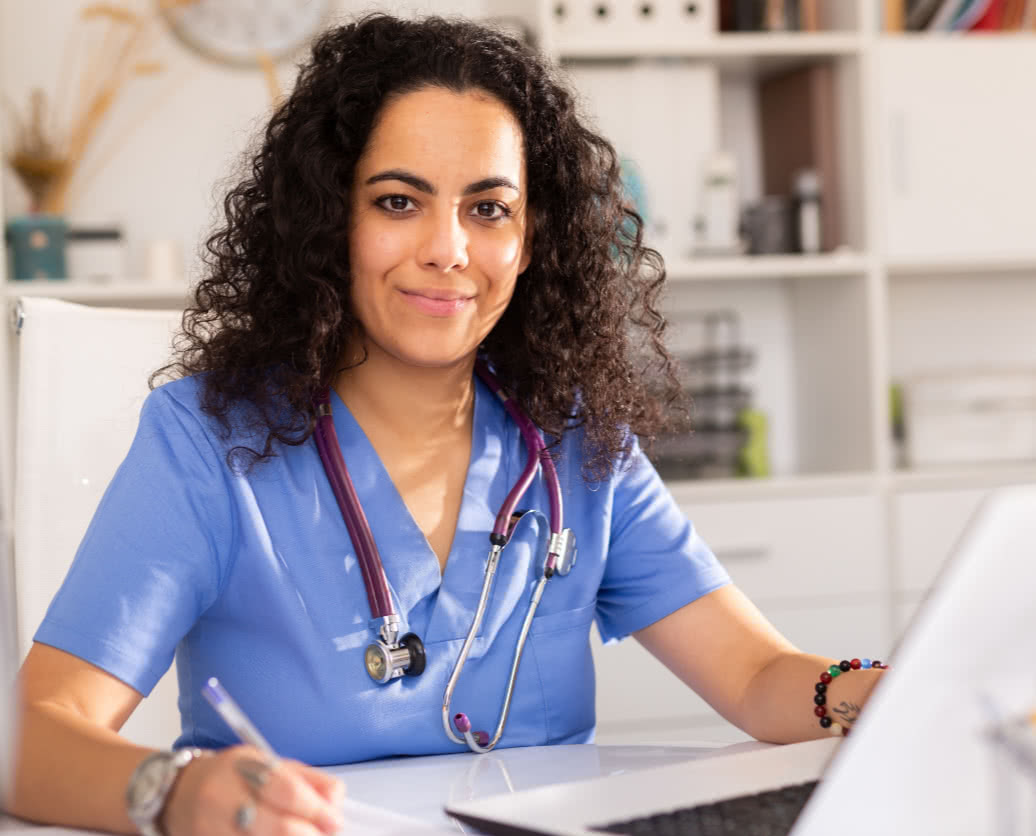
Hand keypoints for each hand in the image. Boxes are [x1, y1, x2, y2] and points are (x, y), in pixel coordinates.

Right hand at [160, 745, 345, 835]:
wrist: (177, 794)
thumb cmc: (232, 777)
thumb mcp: (269, 764)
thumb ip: (307, 780)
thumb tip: (337, 802)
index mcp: (243, 768)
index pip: (286, 790)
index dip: (316, 809)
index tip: (335, 821)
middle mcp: (224, 800)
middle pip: (278, 827)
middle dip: (310, 835)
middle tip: (325, 834)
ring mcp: (213, 830)